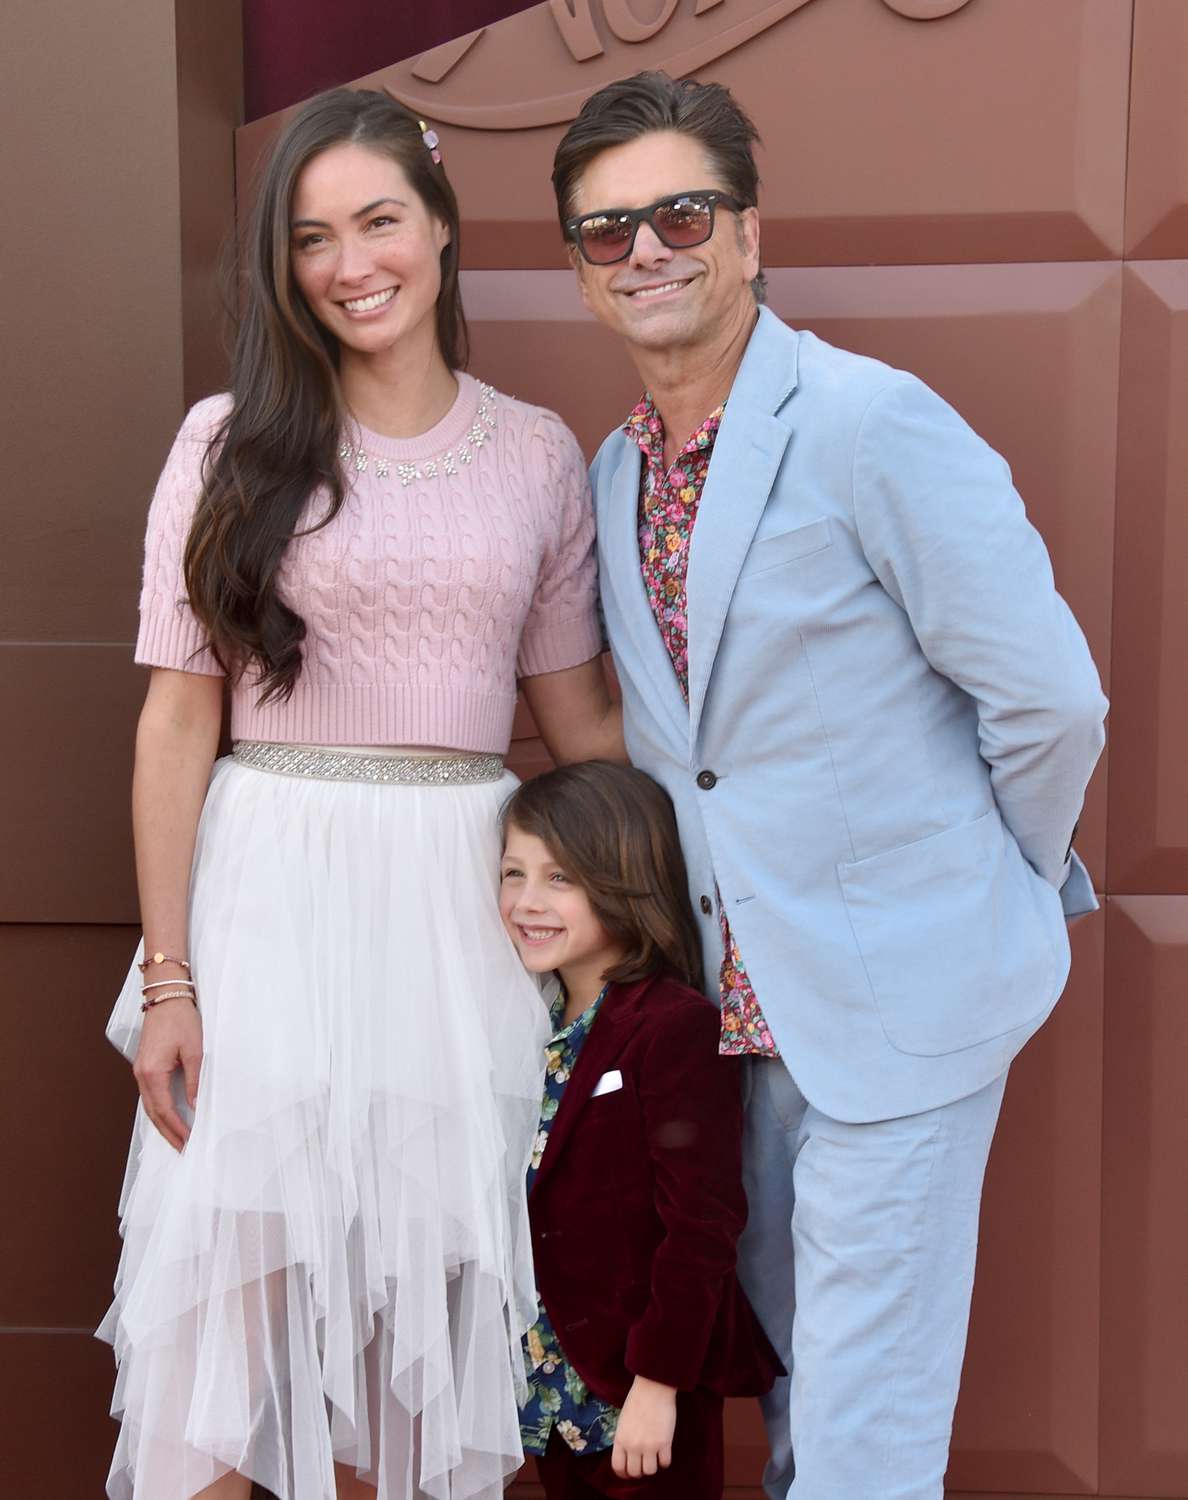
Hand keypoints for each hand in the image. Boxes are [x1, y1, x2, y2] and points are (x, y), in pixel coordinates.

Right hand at [132, 996, 202, 1150]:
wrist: (165, 995)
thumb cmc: (181, 1019)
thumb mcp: (194, 1050)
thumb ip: (194, 1081)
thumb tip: (195, 1106)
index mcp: (152, 1072)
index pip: (164, 1110)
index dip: (177, 1128)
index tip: (189, 1142)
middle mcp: (141, 1074)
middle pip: (152, 1113)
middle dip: (167, 1132)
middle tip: (182, 1149)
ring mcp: (140, 1070)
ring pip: (149, 1106)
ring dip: (162, 1123)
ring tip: (176, 1139)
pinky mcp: (144, 1065)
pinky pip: (149, 1095)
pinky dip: (158, 1110)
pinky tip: (168, 1117)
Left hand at [611, 1375, 676, 1478]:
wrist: (653, 1387)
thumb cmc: (637, 1400)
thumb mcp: (623, 1421)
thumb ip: (624, 1439)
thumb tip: (627, 1455)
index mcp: (620, 1439)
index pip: (618, 1467)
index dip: (623, 1473)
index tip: (628, 1472)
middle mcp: (633, 1446)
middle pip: (635, 1472)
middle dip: (639, 1471)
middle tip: (643, 1464)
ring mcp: (649, 1446)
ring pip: (650, 1472)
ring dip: (652, 1466)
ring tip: (654, 1458)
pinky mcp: (665, 1443)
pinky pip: (665, 1463)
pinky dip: (664, 1461)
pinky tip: (664, 1453)